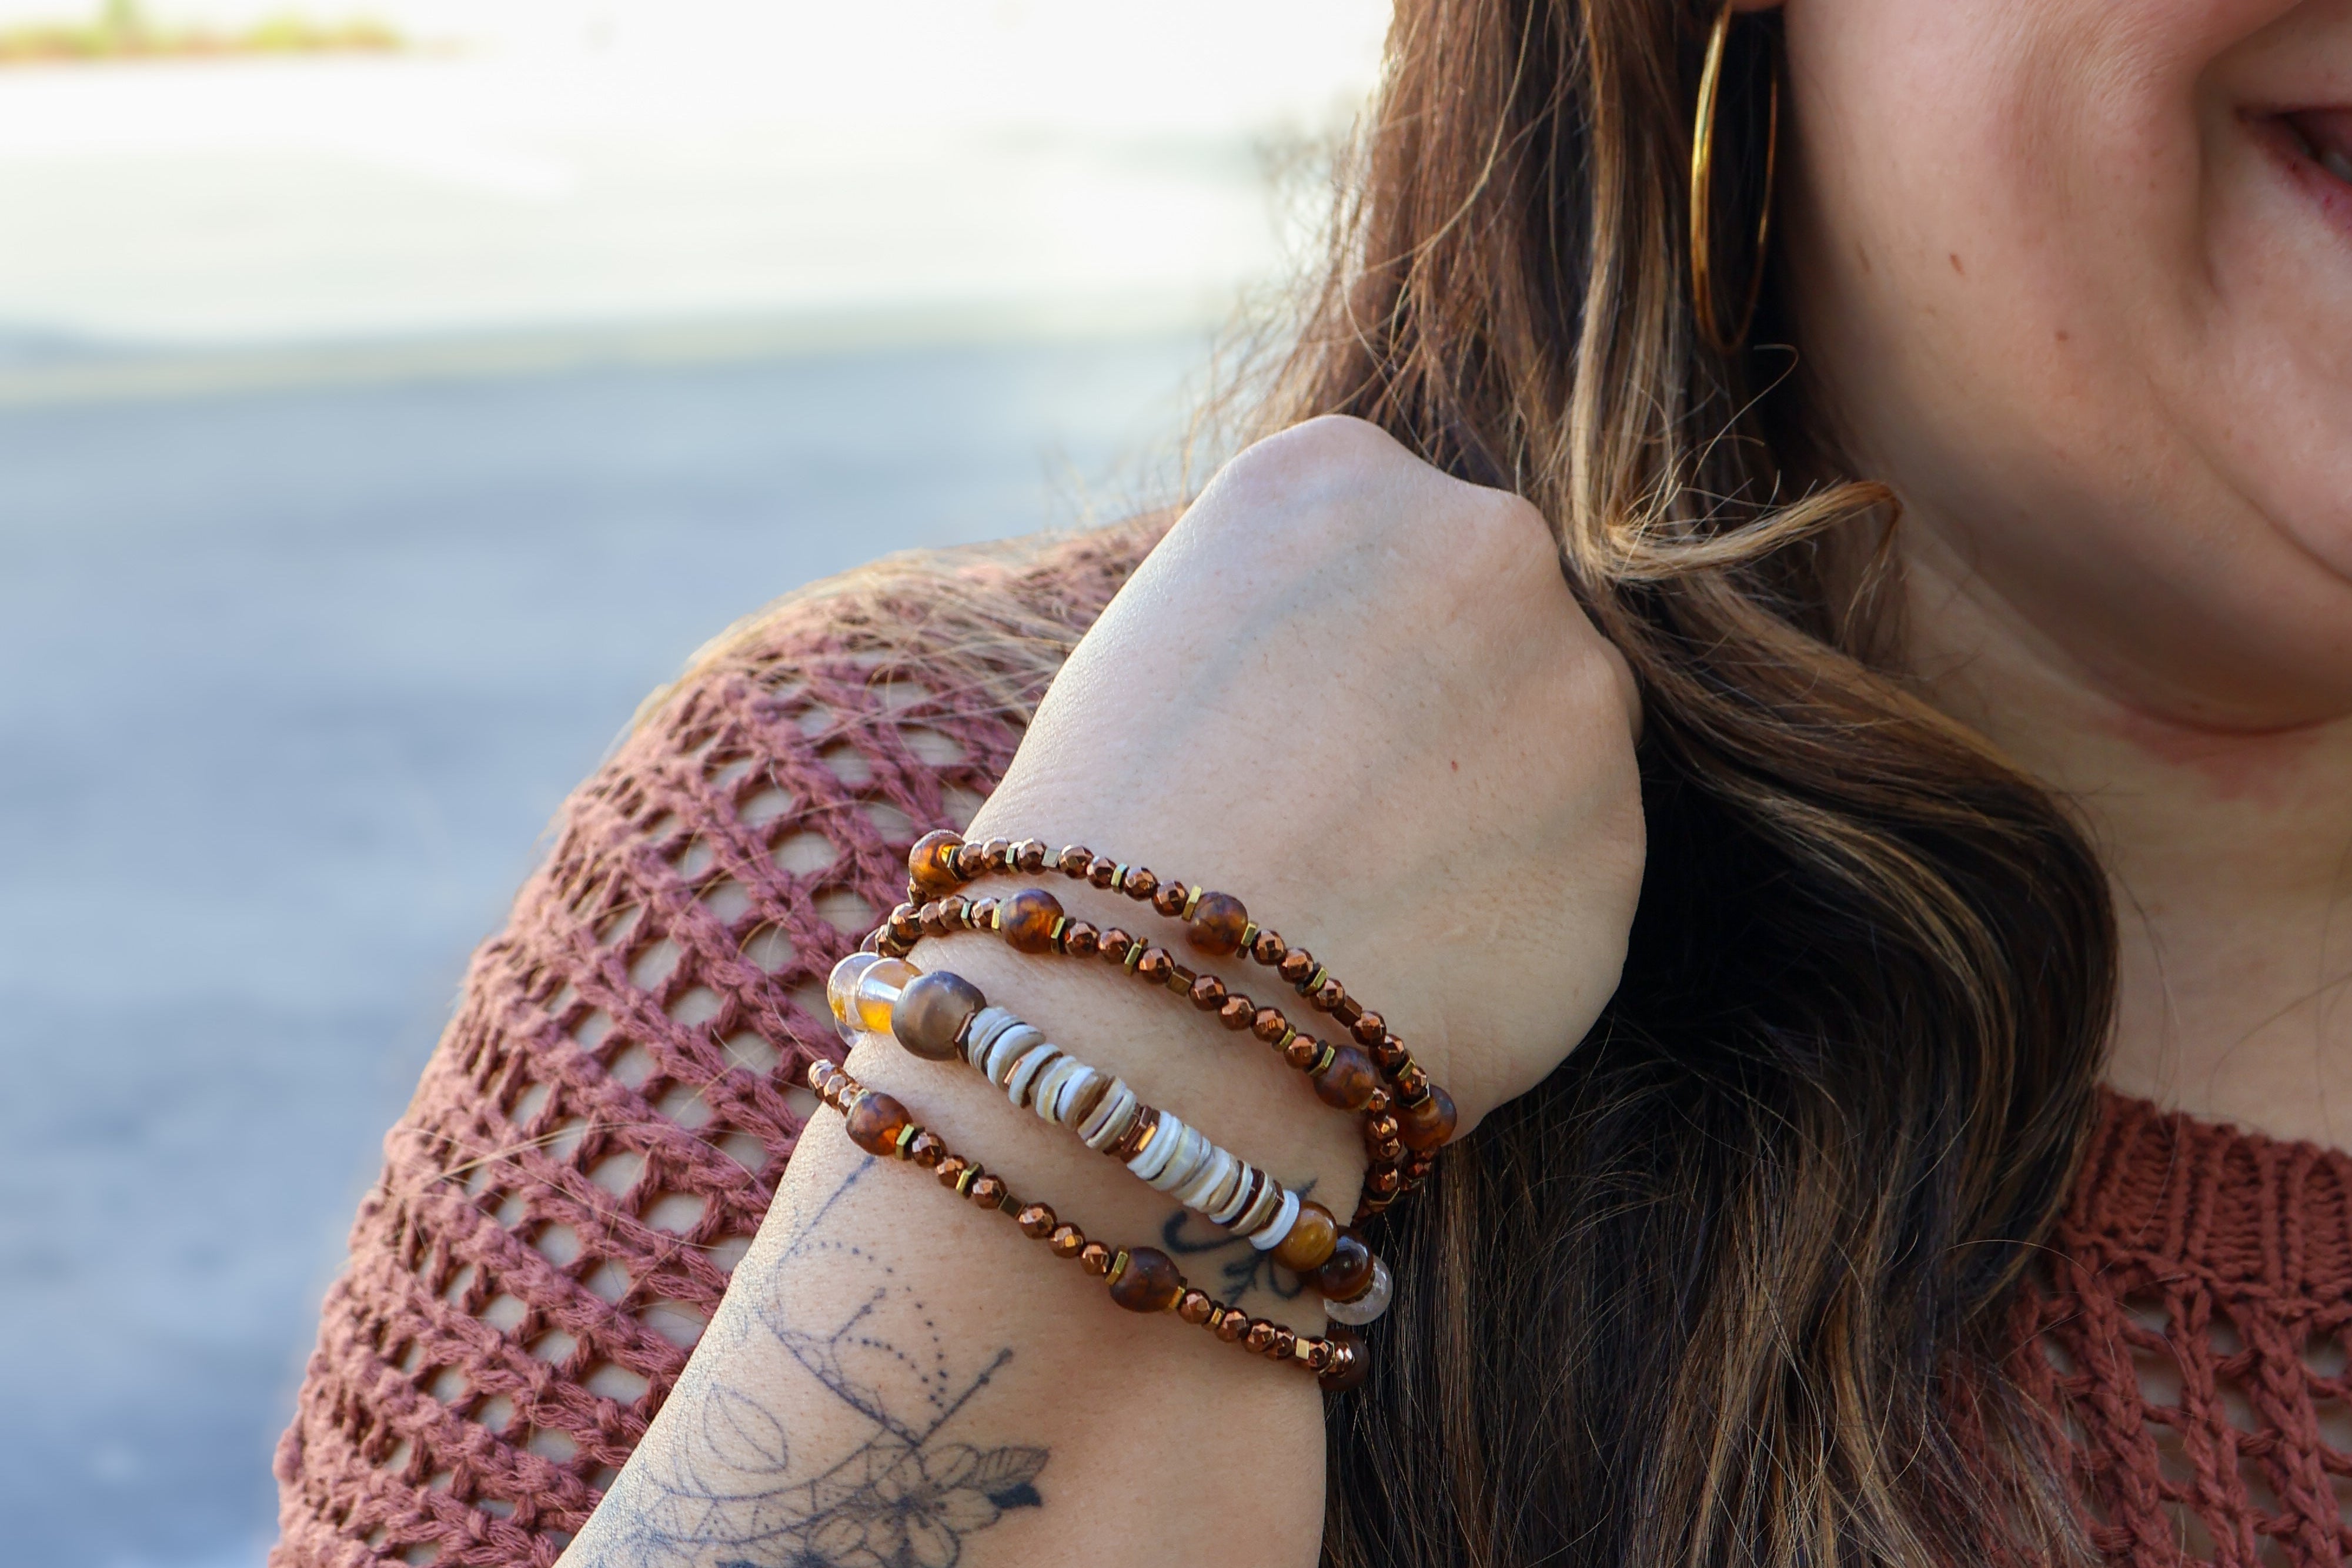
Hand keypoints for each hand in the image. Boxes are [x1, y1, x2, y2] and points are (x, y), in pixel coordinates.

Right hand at [561, 417, 1646, 1567]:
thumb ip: (1298, 601)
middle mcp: (1483, 541)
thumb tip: (1373, 643)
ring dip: (1490, 809)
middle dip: (1440, 707)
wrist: (1136, 1013)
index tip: (1289, 727)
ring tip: (1363, 901)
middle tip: (1342, 819)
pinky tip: (1411, 960)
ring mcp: (1574, 690)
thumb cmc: (1102, 829)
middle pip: (1494, 615)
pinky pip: (1574, 868)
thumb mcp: (1163, 637)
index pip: (1384, 532)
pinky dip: (1512, 913)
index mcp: (1337, 472)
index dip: (1339, 646)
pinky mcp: (1623, 841)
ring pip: (1554, 741)